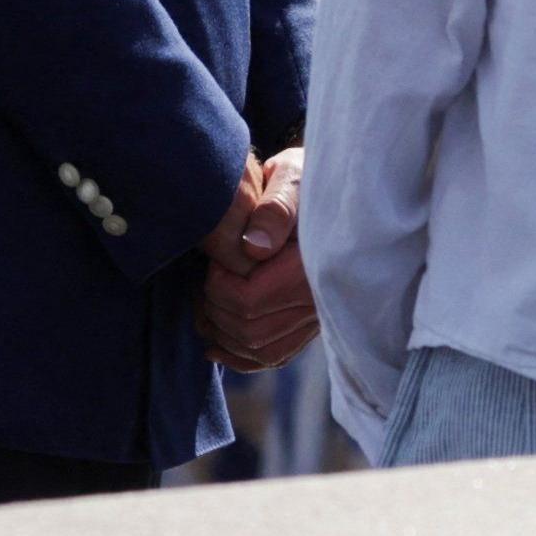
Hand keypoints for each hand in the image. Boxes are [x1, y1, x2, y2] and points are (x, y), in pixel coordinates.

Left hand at [196, 150, 315, 369]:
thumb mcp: (291, 178)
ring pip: (259, 349)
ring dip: (222, 334)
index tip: (215, 259)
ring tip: (204, 305)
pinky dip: (242, 356)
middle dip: (214, 310)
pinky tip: (217, 345)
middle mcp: (321, 301)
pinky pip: (275, 355)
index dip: (218, 286)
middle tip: (204, 279)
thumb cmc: (305, 179)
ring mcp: (317, 317)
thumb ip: (275, 209)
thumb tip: (252, 248)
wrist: (331, 192)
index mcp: (314, 268)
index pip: (249, 302)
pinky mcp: (310, 325)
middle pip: (249, 331)